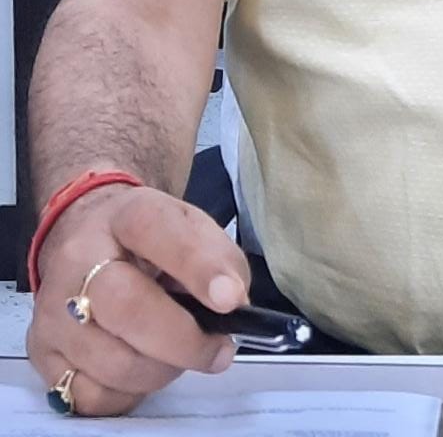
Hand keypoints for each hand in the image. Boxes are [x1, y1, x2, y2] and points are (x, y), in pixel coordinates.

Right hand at [27, 183, 251, 416]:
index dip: (197, 267)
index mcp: (126, 215)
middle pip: (128, 308)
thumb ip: (220, 259)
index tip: (230, 299)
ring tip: (178, 354)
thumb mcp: (191, 227)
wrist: (86, 237)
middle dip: (183, 340)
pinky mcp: (41, 352)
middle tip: (218, 350)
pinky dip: (128, 394)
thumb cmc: (150, 241)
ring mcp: (53, 309)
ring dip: (161, 371)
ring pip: (113, 363)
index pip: (155, 230)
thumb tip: (233, 305)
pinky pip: (90, 396)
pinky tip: (141, 368)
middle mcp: (78, 259)